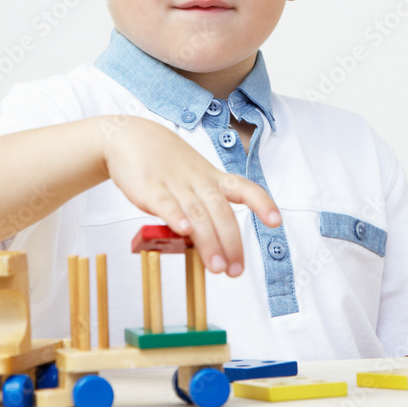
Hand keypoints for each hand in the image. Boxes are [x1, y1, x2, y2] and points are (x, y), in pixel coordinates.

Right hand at [100, 115, 280, 276]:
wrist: (132, 137)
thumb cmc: (167, 162)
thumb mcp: (194, 178)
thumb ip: (203, 209)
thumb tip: (212, 246)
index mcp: (213, 178)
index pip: (245, 189)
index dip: (262, 204)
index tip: (275, 221)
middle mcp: (199, 181)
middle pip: (221, 212)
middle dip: (231, 243)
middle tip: (235, 270)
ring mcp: (175, 184)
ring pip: (198, 214)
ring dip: (209, 241)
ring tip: (216, 267)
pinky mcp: (150, 188)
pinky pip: (166, 204)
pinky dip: (176, 218)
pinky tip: (184, 232)